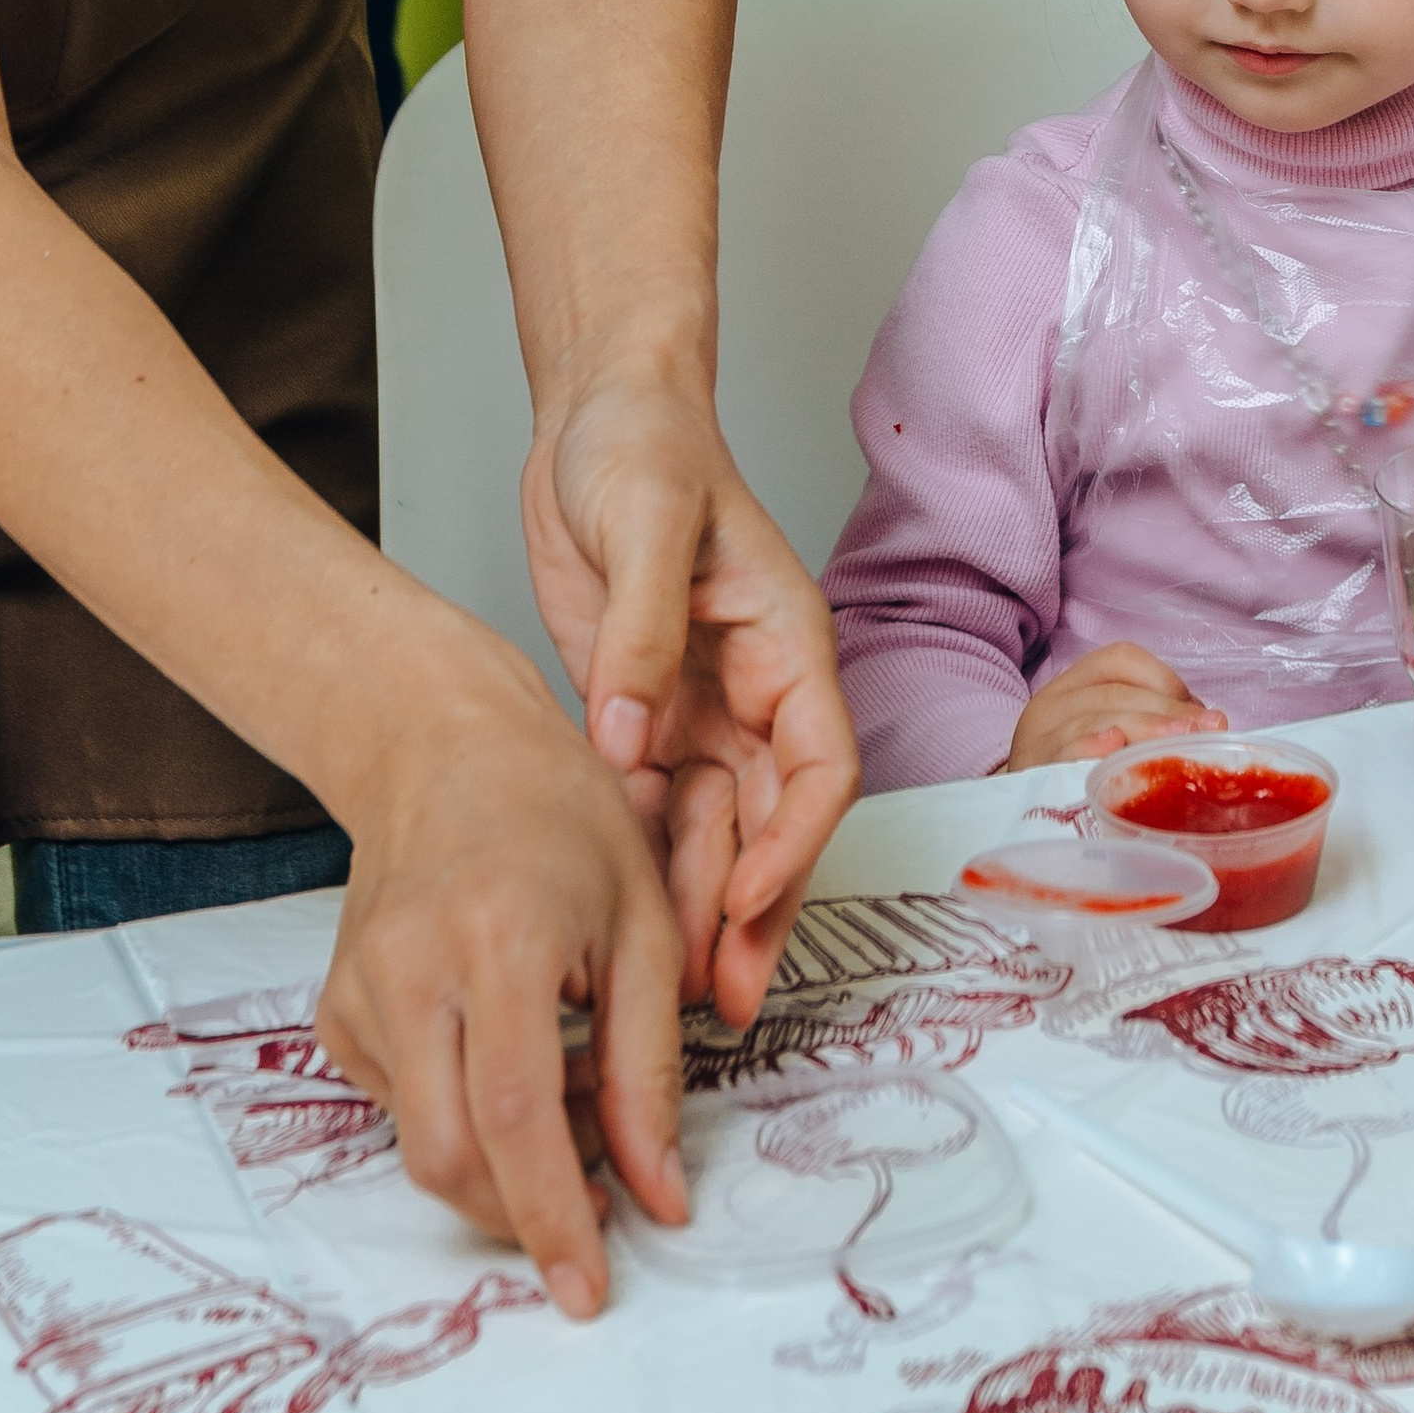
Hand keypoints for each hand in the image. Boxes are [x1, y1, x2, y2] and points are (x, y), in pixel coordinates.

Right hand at [314, 636, 687, 1320]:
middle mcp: (412, 967)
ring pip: (422, 1143)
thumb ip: (648, 1066)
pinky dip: (460, 1117)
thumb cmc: (558, 813)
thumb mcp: (642, 918)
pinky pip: (401, 1107)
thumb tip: (659, 1194)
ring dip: (498, 1163)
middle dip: (522, 1214)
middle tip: (595, 1199)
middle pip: (450, 1154)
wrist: (441, 744)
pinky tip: (504, 1056)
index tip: (591, 1286)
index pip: (517, 1111)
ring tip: (566, 1094)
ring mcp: (359, 989)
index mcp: (499, 932)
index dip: (553, 1213)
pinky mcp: (335, 1009)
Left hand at [522, 376, 859, 1028]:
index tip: (747, 901)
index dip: (792, 844)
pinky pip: (656, 811)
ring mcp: (702, 708)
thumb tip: (627, 740)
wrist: (595, 414)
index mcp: (787, 642)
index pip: (819, 767)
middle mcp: (756, 690)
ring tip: (674, 996)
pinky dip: (647, 869)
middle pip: (772, 825)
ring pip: (717, 835)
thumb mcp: (644, 520)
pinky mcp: (647, 716)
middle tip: (721, 998)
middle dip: (752, 913)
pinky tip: (622, 928)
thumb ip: (640, 632)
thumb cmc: (644, 444)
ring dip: (702, 910)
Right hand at [1006, 641, 1229, 771]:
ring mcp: (1039, 738)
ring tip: (1180, 741)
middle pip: (1116, 692)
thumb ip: (1148, 723)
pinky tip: (1114, 747)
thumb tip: (1211, 726)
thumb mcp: (1106, 737)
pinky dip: (1091, 746)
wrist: (1020, 819)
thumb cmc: (1075, 777)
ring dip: (1145, 728)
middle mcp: (1053, 703)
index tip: (1198, 713)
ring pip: (1096, 718)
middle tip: (1205, 732)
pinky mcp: (1033, 774)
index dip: (1165, 680)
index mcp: (1075, 685)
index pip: (1121, 660)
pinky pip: (1064, 752)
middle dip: (1168, 711)